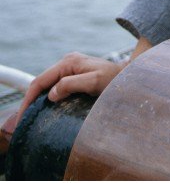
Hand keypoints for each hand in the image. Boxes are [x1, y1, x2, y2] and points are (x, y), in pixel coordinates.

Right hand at [14, 38, 152, 122]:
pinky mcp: (77, 76)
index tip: (24, 114)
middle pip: (42, 82)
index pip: (41, 80)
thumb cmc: (117, 79)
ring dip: (39, 100)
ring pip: (48, 85)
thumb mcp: (95, 82)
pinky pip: (57, 87)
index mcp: (69, 62)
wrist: (132, 77)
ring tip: (31, 117)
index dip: (30, 98)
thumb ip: (72, 85)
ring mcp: (72, 69)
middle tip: (23, 120)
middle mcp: (68, 63)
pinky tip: (46, 109)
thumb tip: (51, 94)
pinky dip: (49, 98)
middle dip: (31, 100)